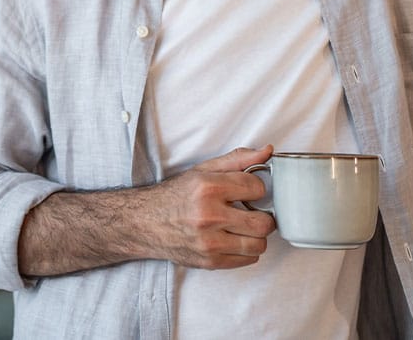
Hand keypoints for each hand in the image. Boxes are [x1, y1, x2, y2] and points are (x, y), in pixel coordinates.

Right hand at [145, 145, 276, 268]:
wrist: (145, 223)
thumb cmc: (175, 196)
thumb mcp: (203, 170)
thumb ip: (237, 160)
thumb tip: (267, 151)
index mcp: (208, 188)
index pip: (258, 189)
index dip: (256, 189)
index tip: (248, 191)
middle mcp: (209, 216)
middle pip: (263, 223)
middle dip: (262, 216)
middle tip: (251, 212)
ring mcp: (209, 243)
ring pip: (258, 245)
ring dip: (255, 236)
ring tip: (242, 227)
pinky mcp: (209, 262)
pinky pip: (247, 260)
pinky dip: (245, 250)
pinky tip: (232, 239)